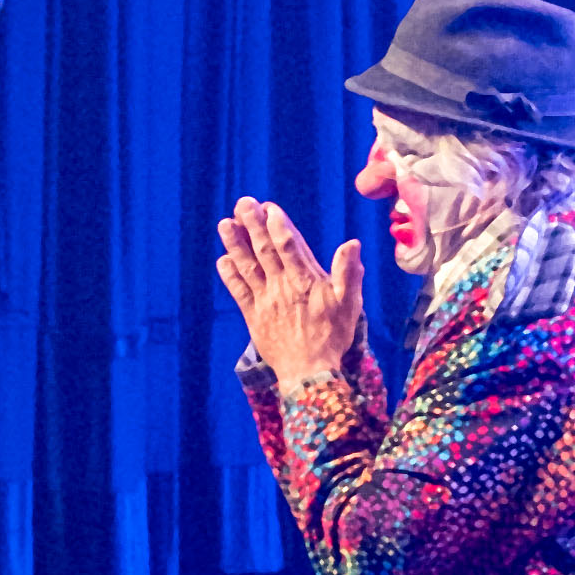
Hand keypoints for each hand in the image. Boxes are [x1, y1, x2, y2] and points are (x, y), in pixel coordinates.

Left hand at [215, 200, 366, 388]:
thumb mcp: (349, 304)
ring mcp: (265, 300)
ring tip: (224, 223)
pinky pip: (239, 291)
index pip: (289, 247)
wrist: (309, 372)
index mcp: (305, 281)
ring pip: (247, 266)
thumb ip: (349, 273)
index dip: (278, 226)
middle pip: (264, 251)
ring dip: (235, 243)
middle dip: (253, 225)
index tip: (269, 207)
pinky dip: (230, 275)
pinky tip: (222, 259)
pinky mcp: (253, 315)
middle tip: (242, 203)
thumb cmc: (333, 336)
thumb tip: (352, 243)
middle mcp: (282, 287)